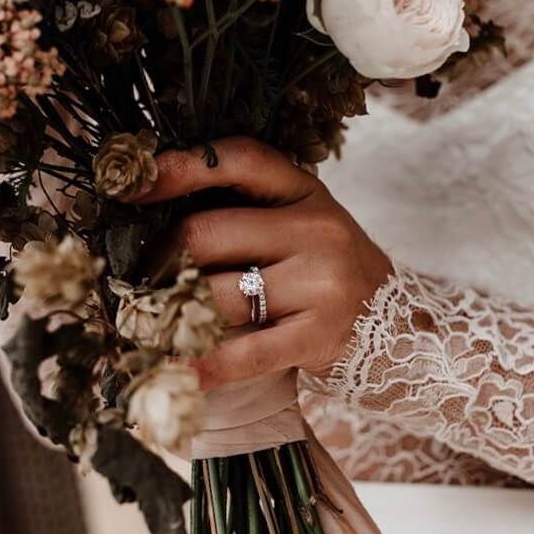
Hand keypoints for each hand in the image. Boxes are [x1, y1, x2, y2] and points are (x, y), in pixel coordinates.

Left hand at [131, 137, 391, 390]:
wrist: (398, 328)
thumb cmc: (329, 272)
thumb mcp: (302, 226)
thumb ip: (248, 215)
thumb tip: (161, 222)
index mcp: (306, 192)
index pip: (239, 160)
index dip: (181, 168)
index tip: (136, 186)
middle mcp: (316, 230)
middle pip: (207, 233)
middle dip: (159, 262)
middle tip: (141, 283)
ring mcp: (321, 283)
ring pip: (216, 295)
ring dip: (171, 314)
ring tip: (151, 324)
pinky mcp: (318, 336)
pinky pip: (246, 353)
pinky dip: (204, 366)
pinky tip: (178, 373)